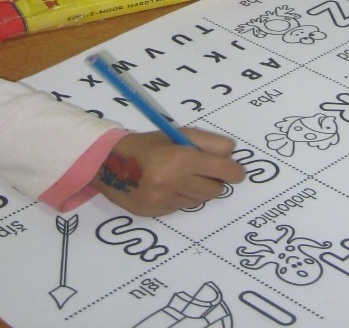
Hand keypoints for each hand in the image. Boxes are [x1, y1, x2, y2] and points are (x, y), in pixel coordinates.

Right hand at [91, 128, 245, 216]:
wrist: (110, 163)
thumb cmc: (148, 144)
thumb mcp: (177, 134)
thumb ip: (207, 142)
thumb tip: (231, 155)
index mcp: (180, 158)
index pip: (222, 170)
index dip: (235, 171)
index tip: (238, 172)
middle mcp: (172, 182)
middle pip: (215, 190)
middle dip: (215, 180)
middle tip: (205, 171)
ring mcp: (163, 201)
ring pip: (199, 200)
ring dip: (197, 190)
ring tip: (181, 176)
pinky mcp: (156, 213)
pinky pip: (182, 207)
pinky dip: (180, 198)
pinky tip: (167, 186)